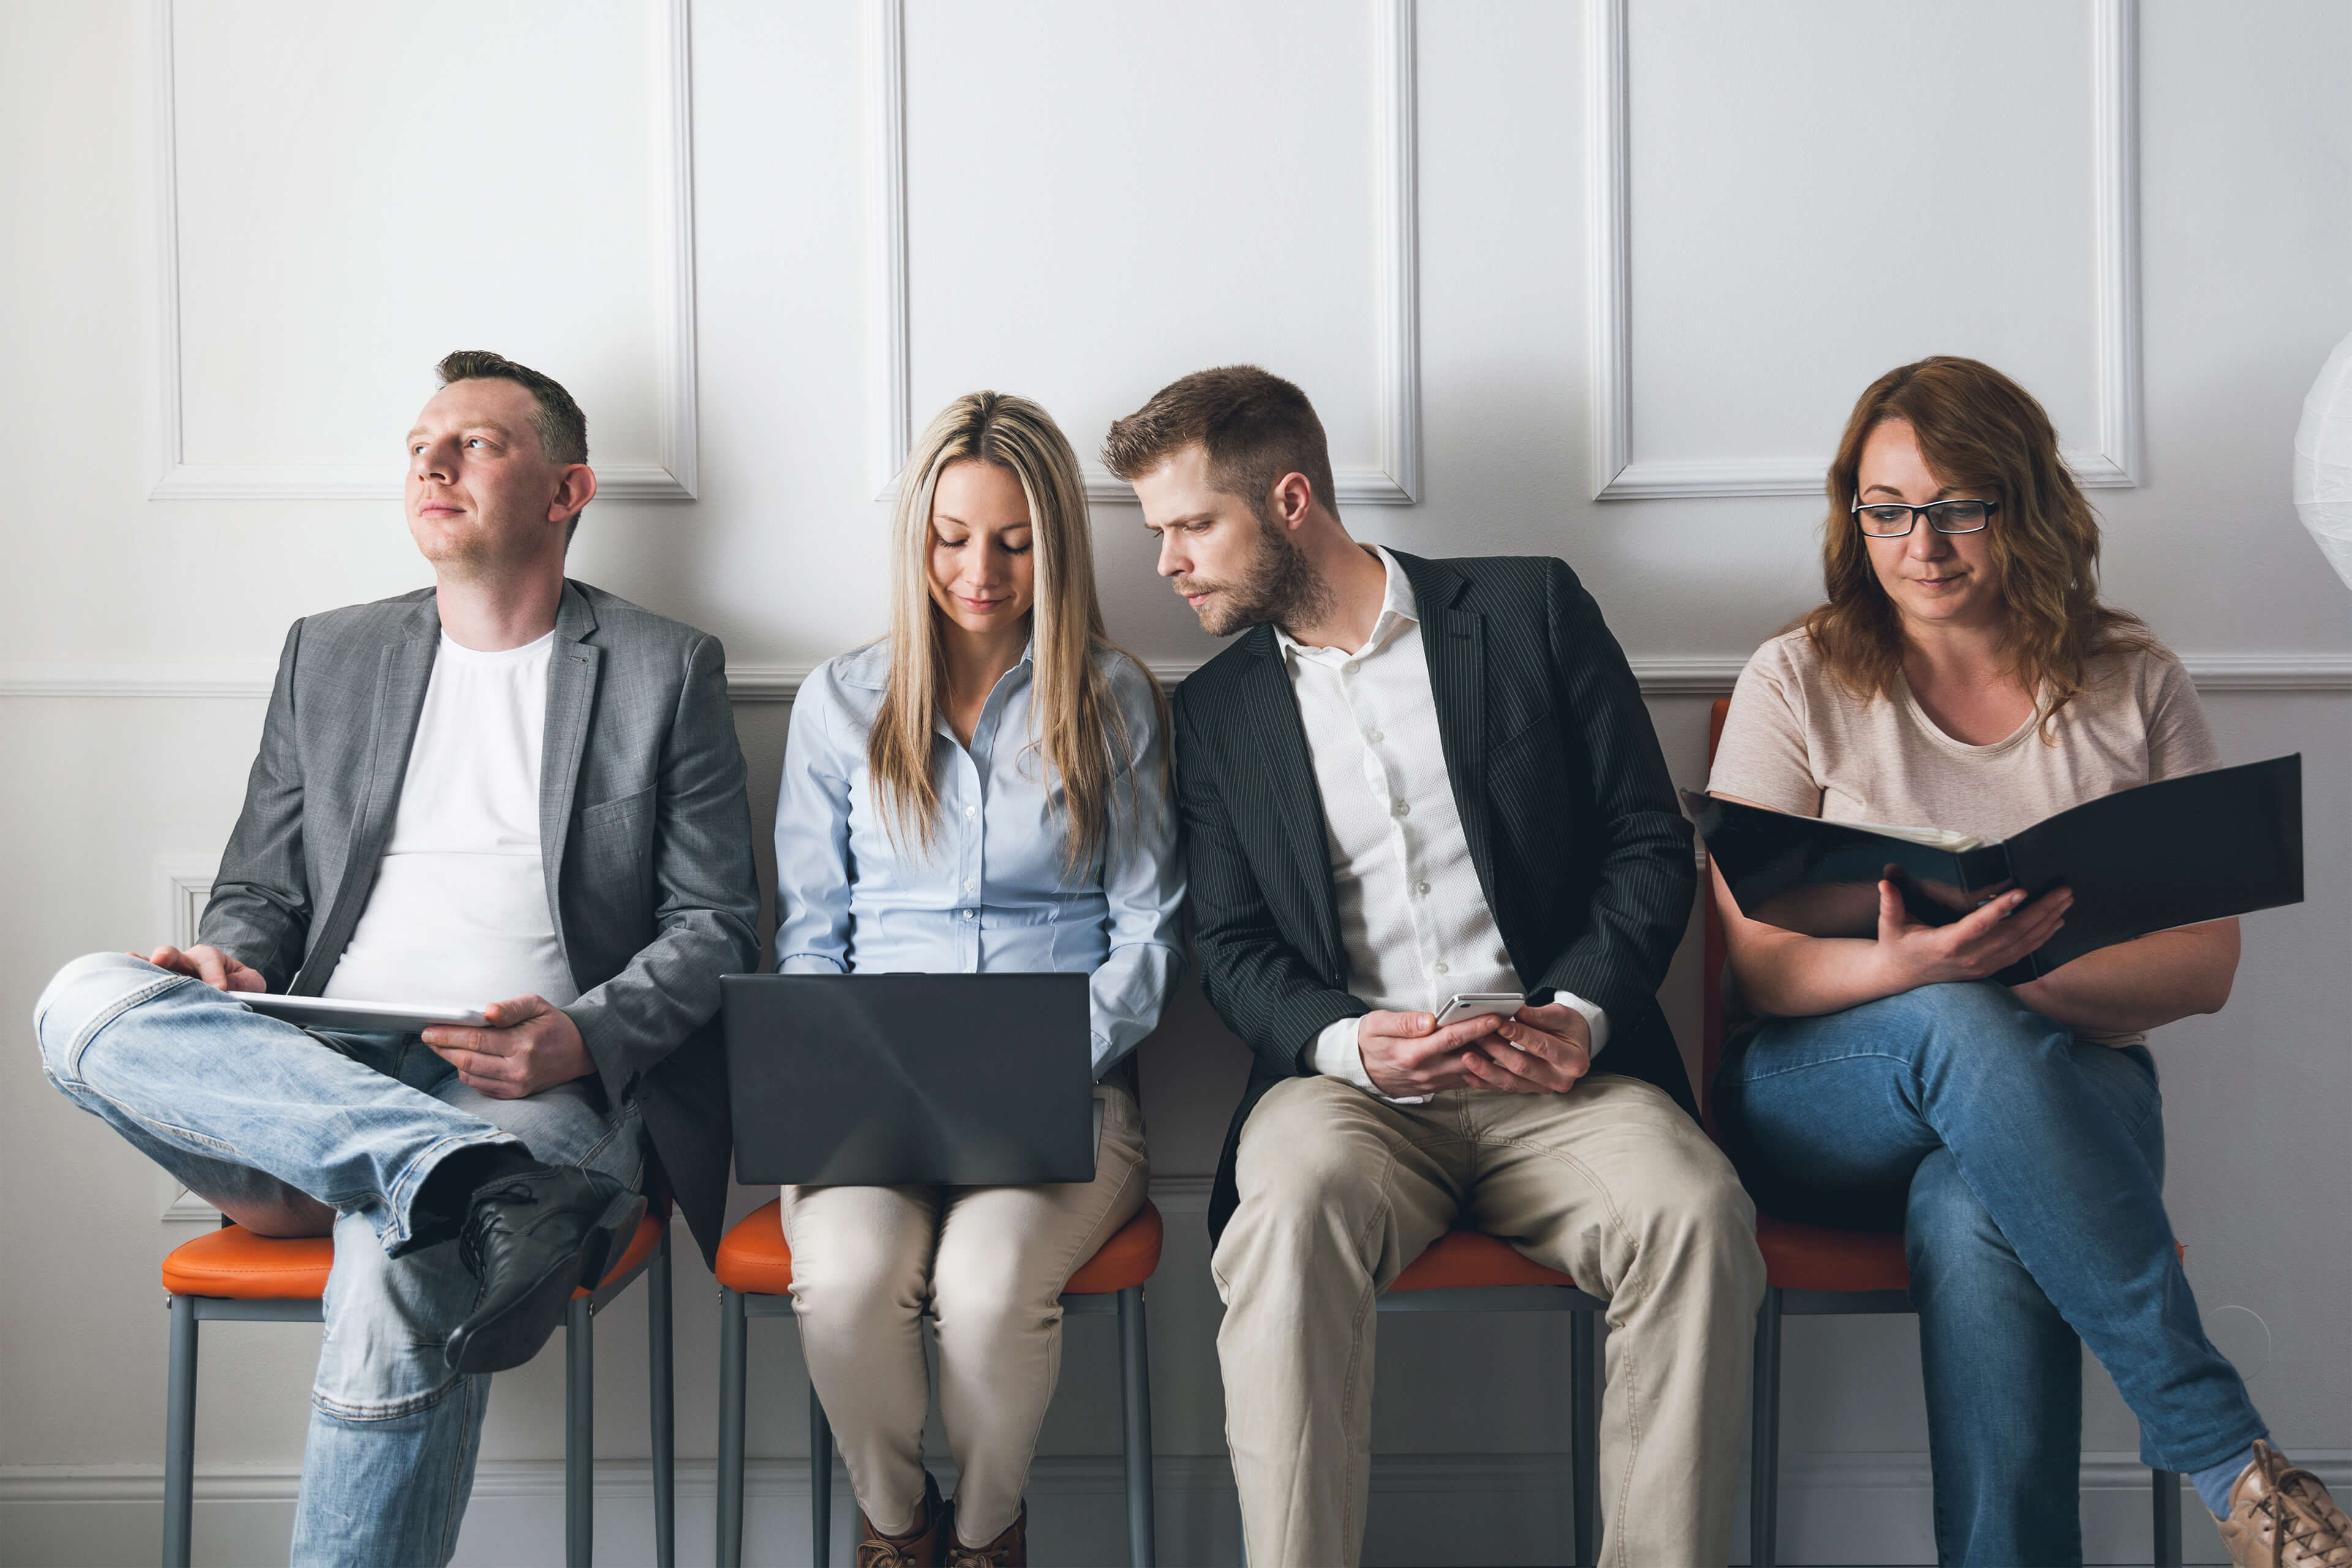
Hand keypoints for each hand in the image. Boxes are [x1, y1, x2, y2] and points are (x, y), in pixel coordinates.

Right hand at [136, 944, 264, 992]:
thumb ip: (243, 985)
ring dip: (145, 967)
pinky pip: (144, 980)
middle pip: (175, 956)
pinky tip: (118, 975)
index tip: (219, 988)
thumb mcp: (249, 983)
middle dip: (168, 956)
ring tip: (131, 964)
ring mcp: (168, 974)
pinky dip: (134, 977)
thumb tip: (228, 993)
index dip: (214, 974)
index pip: (210, 960)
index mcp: (210, 958)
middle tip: (161, 959)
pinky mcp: (157, 987)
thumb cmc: (238, 985)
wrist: (230, 988)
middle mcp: (185, 962)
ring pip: (156, 968)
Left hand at [422, 995, 594, 1099]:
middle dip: (443, 1048)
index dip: (448, 1035)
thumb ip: (511, 1007)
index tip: (429, 1030)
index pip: (475, 1040)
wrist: (579, 1052)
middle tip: (429, 1037)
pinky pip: (479, 1086)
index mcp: (524, 1045)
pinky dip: (467, 1073)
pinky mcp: (514, 1094)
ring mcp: (516, 1085)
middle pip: (467, 1060)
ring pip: (469, 1075)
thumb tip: (487, 1012)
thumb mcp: (537, 1005)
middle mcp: (518, 1069)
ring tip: (445, 1046)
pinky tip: (466, 1060)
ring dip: (452, 1061)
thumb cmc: (554, 1025)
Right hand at [1358, 1008, 1509, 1097]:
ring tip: (1508, 1037)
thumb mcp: (1376, 1025)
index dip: (1475, 1028)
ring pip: (1471, 1071)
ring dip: (1490, 1056)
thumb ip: (1403, 1022)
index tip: (1495, 1017)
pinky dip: (1481, 1069)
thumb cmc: (1369, 1042)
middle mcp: (1426, 1071)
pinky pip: (1465, 1080)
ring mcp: (1433, 1082)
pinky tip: (1494, 1055)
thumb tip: (1429, 1020)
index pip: (1451, 1039)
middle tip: (1512, 1025)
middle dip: (1492, 1042)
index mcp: (1411, 1053)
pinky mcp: (1437, 1087)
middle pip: (1468, 1057)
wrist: (1360, 1070)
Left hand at [1458, 1001, 1591, 1094]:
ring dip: (1487, 1069)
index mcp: (1573, 1061)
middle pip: (1523, 1067)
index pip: (1543, 1047)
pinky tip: (1468, 1074)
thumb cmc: (1570, 1028)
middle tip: (1478, 1036)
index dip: (1520, 1035)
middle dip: (1498, 1050)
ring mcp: (1544, 1088)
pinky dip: (1485, 1082)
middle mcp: (1560, 1080)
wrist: (1575, 1044)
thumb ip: (1541, 1016)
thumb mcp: (1562, 1016)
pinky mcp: (1530, 1090)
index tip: (1500, 1024)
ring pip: (1511, 1082)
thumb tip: (1518, 1011)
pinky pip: (1504, 1088)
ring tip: (1467, 1056)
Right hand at [1870, 878, 2071, 992]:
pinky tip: (2056, 923)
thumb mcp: (1889, 925)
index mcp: (1946, 944)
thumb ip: (1890, 904)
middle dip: (2041, 912)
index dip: (2001, 910)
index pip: (1979, 926)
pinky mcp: (1990, 969)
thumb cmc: (1897, 946)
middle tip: (2063, 891)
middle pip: (2012, 934)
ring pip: (2022, 944)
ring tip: (2066, 901)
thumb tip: (1885, 882)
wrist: (1901, 977)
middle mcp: (1970, 958)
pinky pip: (2022, 954)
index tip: (2022, 892)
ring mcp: (1982, 966)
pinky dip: (2041, 938)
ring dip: (2047, 923)